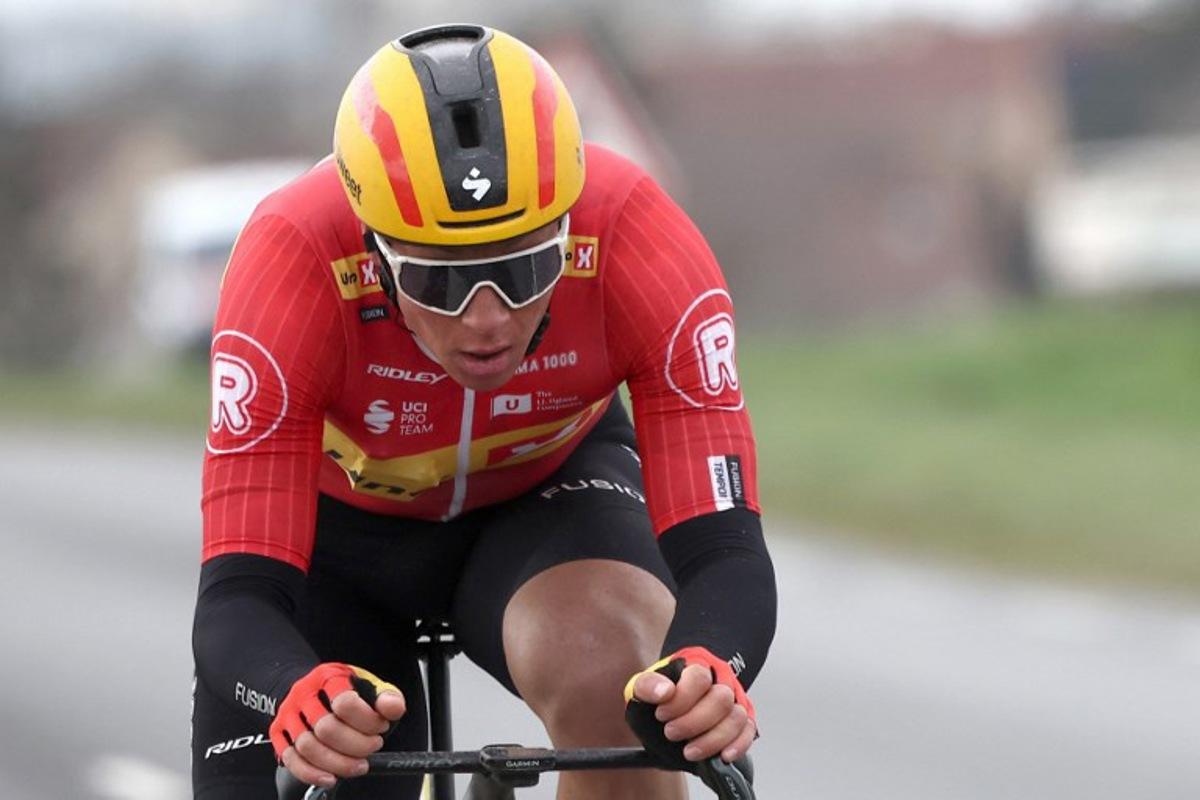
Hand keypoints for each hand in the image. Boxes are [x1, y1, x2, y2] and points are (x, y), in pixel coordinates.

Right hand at [269, 663, 405, 788]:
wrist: (311, 688)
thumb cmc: (343, 689)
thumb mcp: (369, 685)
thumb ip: (386, 697)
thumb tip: (393, 708)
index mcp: (329, 677)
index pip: (345, 703)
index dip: (367, 721)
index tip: (381, 727)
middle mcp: (304, 694)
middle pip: (326, 729)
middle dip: (355, 745)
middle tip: (372, 747)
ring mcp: (288, 714)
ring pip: (307, 747)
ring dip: (337, 763)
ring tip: (358, 766)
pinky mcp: (278, 733)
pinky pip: (291, 759)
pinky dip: (311, 773)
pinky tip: (330, 777)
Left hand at [624, 647, 756, 765]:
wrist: (671, 706)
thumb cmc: (661, 695)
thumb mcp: (643, 686)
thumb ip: (647, 685)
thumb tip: (664, 691)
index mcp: (697, 664)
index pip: (699, 677)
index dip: (681, 699)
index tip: (661, 715)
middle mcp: (721, 679)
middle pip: (721, 698)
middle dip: (694, 722)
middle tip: (671, 733)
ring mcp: (735, 700)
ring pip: (737, 717)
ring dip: (713, 739)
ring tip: (689, 751)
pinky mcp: (742, 720)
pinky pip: (748, 731)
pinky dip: (738, 745)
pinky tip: (722, 756)